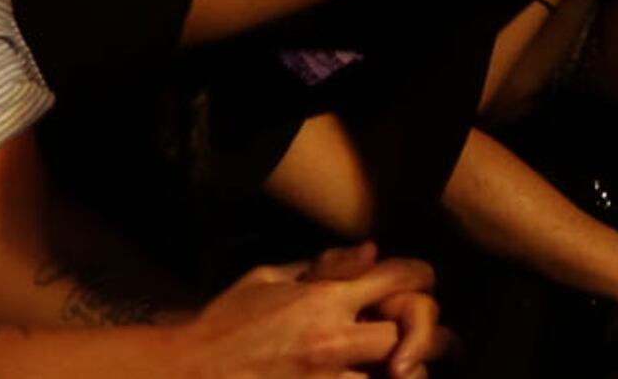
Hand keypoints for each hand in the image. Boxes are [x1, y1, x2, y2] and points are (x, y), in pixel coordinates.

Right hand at [178, 242, 447, 377]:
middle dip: (429, 330)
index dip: (419, 276)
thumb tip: (373, 252)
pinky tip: (377, 378)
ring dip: (410, 370)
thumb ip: (324, 265)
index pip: (402, 277)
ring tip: (409, 367)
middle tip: (434, 338)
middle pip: (415, 328)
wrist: (184, 374)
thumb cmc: (224, 323)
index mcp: (323, 298)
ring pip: (402, 375)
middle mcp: (333, 338)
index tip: (418, 282)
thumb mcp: (268, 278)